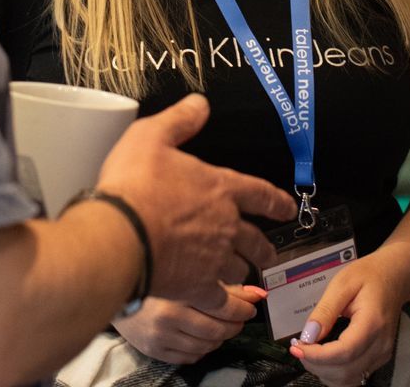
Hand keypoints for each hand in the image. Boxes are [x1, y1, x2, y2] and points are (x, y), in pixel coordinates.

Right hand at [93, 95, 295, 305]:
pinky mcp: (198, 287)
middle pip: (256, 238)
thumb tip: (200, 104)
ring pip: (240, 268)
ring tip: (245, 276)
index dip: (278, 201)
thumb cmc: (135, 185)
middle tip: (269, 253)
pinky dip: (226, 302)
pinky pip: (221, 299)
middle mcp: (227, 225)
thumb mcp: (152, 136)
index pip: (261, 193)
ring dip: (244, 270)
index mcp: (222, 188)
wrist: (121, 237)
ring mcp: (215, 259)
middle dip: (264, 246)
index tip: (288, 208)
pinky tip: (226, 305)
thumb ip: (180, 120)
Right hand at [113, 284, 264, 364]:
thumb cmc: (157, 278)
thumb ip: (225, 285)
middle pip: (218, 330)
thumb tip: (258, 293)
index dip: (243, 309)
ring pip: (207, 346)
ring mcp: (162, 337)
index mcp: (179, 291)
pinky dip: (203, 348)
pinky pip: (191, 357)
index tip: (251, 306)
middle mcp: (169, 317)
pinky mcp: (155, 351)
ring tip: (221, 325)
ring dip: (220, 337)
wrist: (115, 290)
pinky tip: (202, 336)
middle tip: (239, 317)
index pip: (223, 307)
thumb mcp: (191, 274)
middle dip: (235, 324)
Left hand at [288, 252, 409, 385]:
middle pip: (345, 372)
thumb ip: (325, 310)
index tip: (297, 346)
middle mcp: (380, 344)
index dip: (317, 356)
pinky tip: (325, 359)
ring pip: (349, 380)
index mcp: (372, 323)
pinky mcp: (379, 359)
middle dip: (315, 365)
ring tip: (310, 353)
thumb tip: (308, 336)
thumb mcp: (342, 284)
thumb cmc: (368, 276)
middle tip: (299, 347)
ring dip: (324, 372)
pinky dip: (335, 374)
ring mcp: (382, 354)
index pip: (343, 352)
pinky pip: (355, 376)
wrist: (394, 277)